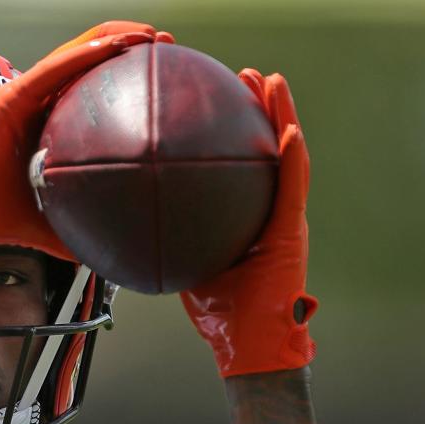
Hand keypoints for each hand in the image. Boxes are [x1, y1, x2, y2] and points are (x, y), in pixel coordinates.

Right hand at [0, 22, 173, 258]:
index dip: (121, 87)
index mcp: (39, 131)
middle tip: (167, 51)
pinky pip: (56, 69)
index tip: (157, 88)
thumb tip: (100, 261)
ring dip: (117, 40)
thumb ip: (65, 236)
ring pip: (77, 56)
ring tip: (154, 38)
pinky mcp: (11, 96)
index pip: (86, 99)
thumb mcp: (34, 229)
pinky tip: (119, 44)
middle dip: (129, 53)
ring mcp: (22, 98)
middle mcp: (34, 108)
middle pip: (88, 68)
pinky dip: (87, 54)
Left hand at [181, 70, 317, 376]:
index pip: (246, 169)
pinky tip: (286, 129)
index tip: (222, 104)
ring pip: (288, 158)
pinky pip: (293, 187)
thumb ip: (174, 243)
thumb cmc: (219, 316)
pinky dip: (292, 157)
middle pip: (270, 152)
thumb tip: (131, 226)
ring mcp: (286, 223)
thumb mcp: (189, 267)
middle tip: (247, 76)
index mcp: (251, 222)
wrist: (248, 348)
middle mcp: (272, 216)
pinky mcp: (291, 235)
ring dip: (280, 117)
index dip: (238, 134)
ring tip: (269, 82)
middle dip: (261, 111)